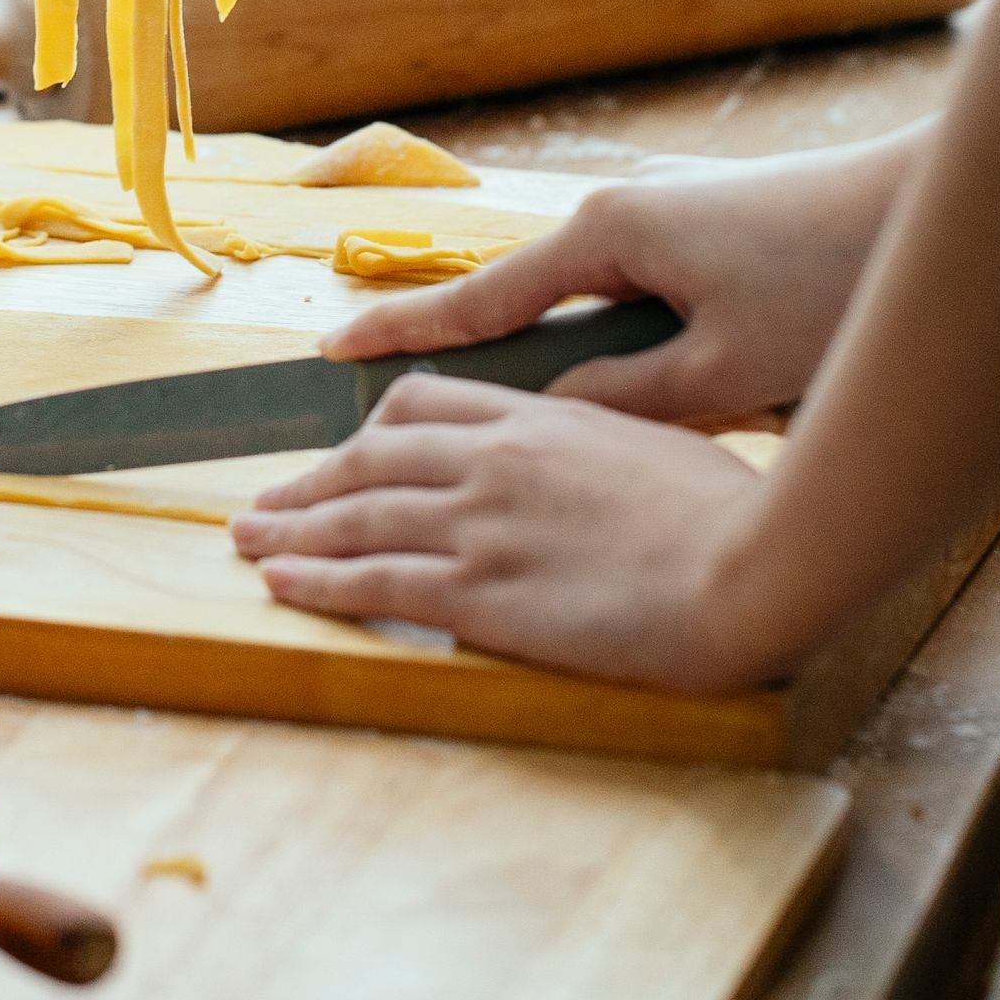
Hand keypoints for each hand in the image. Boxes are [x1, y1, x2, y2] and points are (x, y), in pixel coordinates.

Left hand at [230, 375, 774, 689]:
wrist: (752, 566)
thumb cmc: (731, 515)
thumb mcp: (656, 450)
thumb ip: (598, 451)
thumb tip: (584, 469)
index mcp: (539, 418)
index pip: (425, 406)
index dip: (371, 430)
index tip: (345, 449)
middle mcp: (493, 460)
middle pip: (371, 458)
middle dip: (311, 481)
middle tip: (267, 500)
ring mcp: (481, 524)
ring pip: (357, 517)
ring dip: (292, 529)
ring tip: (248, 539)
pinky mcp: (481, 592)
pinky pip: (375, 581)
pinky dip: (317, 580)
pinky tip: (280, 583)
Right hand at [319, 141, 922, 426]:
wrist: (931, 210)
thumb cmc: (834, 285)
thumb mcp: (721, 369)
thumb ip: (623, 399)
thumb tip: (547, 419)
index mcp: (607, 237)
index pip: (478, 300)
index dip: (404, 333)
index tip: (331, 347)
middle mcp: (621, 217)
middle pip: (523, 305)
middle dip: (477, 358)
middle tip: (397, 400)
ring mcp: (664, 222)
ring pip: (588, 313)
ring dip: (574, 364)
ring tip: (548, 413)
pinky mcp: (706, 238)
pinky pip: (635, 306)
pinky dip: (626, 350)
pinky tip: (651, 390)